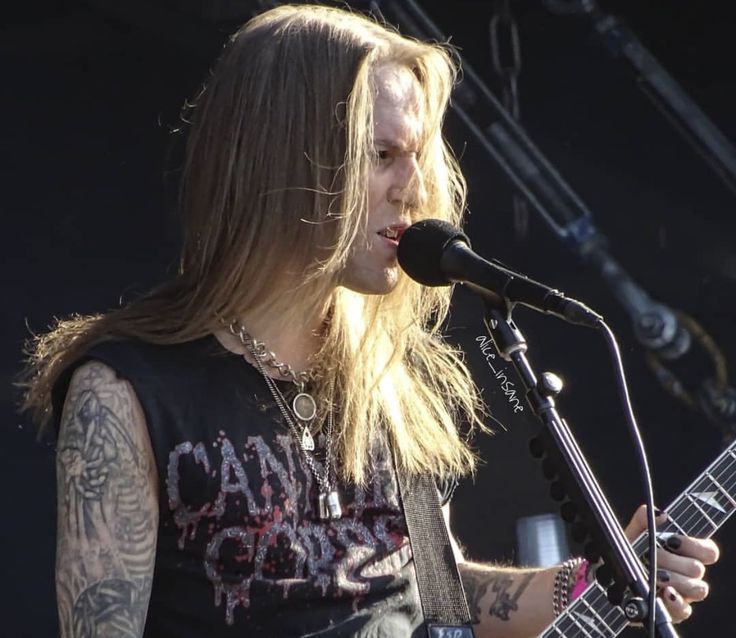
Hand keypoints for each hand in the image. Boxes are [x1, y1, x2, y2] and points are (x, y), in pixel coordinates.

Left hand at [625, 504, 719, 621]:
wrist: (612, 577)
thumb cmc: (630, 554)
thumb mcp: (633, 534)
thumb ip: (644, 519)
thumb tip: (660, 514)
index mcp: (685, 555)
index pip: (708, 551)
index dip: (695, 545)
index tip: (671, 541)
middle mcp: (688, 575)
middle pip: (698, 569)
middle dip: (673, 561)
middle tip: (652, 557)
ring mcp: (684, 594)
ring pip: (697, 589)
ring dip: (675, 580)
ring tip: (655, 574)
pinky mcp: (675, 611)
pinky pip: (684, 610)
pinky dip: (674, 602)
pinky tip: (662, 593)